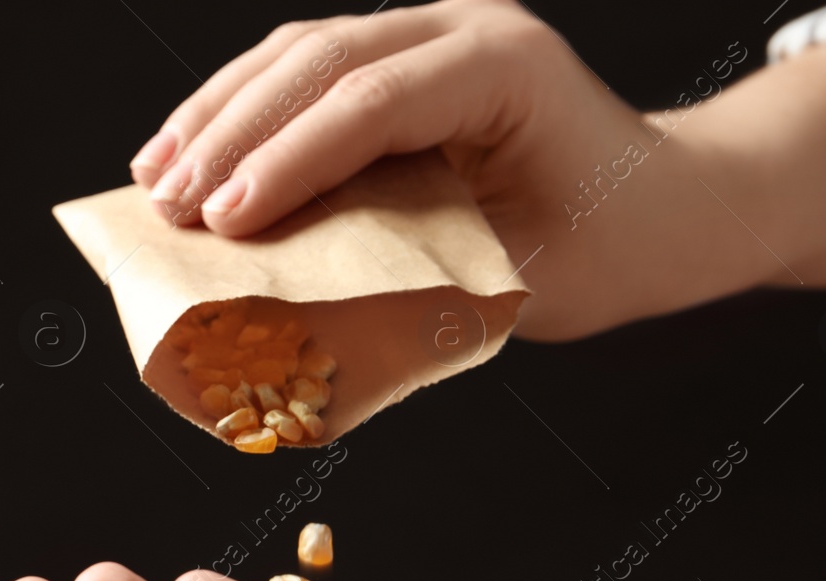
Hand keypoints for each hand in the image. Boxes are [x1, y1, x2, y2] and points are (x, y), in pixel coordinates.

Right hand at [128, 0, 825, 339]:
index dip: (290, 161)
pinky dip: (244, 111)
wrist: (670, 204)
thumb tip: (310, 304)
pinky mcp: (405, 65)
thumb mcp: (527, 277)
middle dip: (232, 134)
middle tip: (170, 206)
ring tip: (155, 177)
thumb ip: (425, 276)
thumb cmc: (614, 242)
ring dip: (218, 113)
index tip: (228, 221)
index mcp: (504, 69)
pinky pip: (307, 72)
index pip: (374, 103)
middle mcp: (464, 30)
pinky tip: (196, 151)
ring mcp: (431, 36)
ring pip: (298, 52)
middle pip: (320, 60)